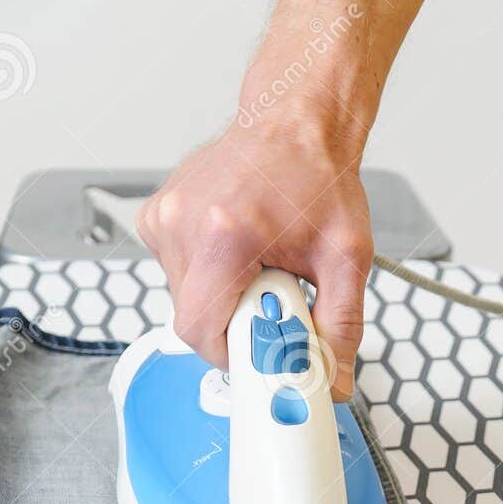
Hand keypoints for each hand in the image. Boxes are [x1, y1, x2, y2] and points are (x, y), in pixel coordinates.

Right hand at [137, 123, 372, 397]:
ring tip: (258, 264)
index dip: (231, 353)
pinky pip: (177, 274)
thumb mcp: (346, 258)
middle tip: (273, 297)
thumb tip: (332, 382)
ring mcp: (165, 216)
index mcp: (224, 235)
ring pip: (184, 299)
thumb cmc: (317, 177)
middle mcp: (183, 222)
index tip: (261, 349)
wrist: (295, 120)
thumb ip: (341, 328)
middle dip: (235, 324)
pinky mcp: (156, 215)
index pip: (200, 332)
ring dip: (223, 299)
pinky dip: (208, 277)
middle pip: (193, 320)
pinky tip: (237, 248)